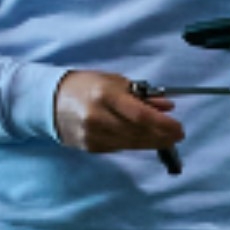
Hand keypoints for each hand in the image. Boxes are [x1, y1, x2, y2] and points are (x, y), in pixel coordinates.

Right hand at [52, 71, 181, 160]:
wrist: (50, 101)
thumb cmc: (86, 86)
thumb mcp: (114, 82)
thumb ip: (141, 95)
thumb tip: (166, 107)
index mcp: (104, 95)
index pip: (139, 115)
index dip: (162, 124)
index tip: (179, 127)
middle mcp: (98, 117)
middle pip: (138, 132)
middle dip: (162, 135)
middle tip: (178, 135)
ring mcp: (93, 135)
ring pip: (131, 144)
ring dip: (152, 142)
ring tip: (166, 139)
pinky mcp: (90, 147)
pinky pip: (120, 148)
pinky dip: (135, 144)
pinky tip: (145, 140)